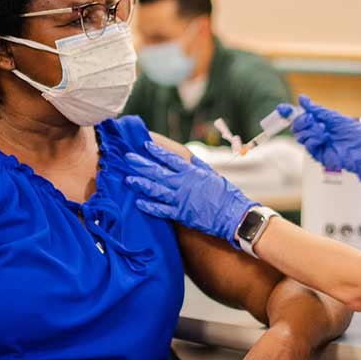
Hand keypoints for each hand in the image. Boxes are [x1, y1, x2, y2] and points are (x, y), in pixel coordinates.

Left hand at [125, 140, 258, 242]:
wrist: (233, 214)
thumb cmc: (226, 194)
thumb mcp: (212, 175)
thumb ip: (199, 166)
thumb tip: (190, 157)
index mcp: (191, 172)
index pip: (170, 159)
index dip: (156, 151)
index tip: (145, 145)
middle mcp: (183, 183)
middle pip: (158, 171)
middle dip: (141, 164)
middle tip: (128, 158)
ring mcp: (180, 199)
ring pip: (156, 189)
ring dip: (141, 183)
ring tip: (128, 179)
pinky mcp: (180, 214)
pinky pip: (161, 209)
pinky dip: (150, 206)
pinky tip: (139, 203)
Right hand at [281, 94, 360, 191]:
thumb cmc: (355, 133)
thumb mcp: (334, 117)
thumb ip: (317, 110)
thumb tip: (302, 99)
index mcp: (321, 122)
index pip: (302, 116)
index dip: (290, 112)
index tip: (282, 108)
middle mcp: (318, 132)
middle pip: (297, 126)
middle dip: (300, 121)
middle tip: (310, 119)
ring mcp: (318, 144)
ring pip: (300, 136)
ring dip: (309, 130)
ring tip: (323, 129)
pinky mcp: (319, 155)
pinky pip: (308, 145)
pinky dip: (314, 139)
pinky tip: (324, 138)